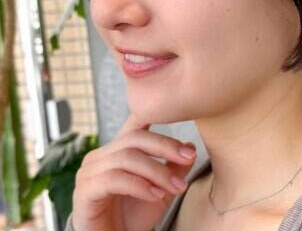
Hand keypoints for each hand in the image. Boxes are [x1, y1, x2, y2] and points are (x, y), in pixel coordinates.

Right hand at [71, 114, 196, 230]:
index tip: (178, 112)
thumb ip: (173, 168)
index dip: (152, 113)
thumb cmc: (134, 217)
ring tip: (176, 187)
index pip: (133, 124)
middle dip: (165, 146)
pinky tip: (156, 195)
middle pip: (135, 138)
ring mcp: (89, 171)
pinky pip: (114, 179)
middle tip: (189, 157)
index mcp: (116, 150)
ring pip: (127, 158)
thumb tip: (190, 147)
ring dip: (157, 171)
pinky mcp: (84, 191)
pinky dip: (139, 186)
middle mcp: (100, 155)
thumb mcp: (162, 190)